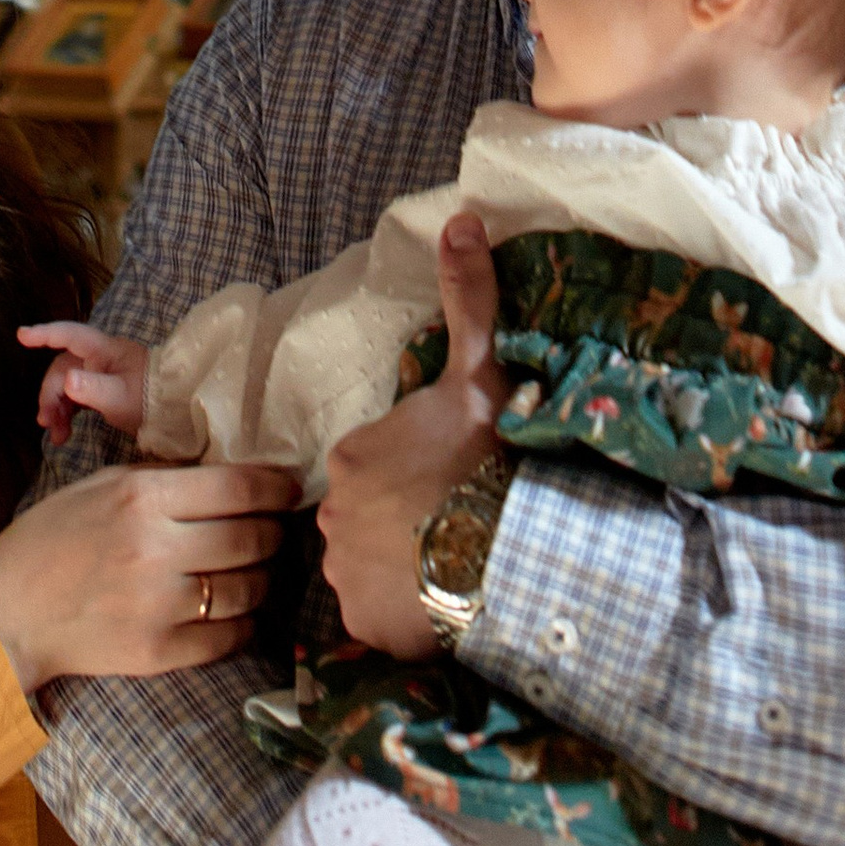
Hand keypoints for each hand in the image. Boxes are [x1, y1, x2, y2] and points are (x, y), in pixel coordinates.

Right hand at [0, 458, 293, 696]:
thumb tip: (228, 474)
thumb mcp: (102, 486)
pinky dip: (243, 624)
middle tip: (277, 528)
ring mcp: (158, 605)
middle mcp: (156, 549)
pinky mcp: (157, 652)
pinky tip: (237, 610)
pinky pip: (227, 638)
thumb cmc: (53, 538)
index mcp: (142, 497)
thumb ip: (163, 479)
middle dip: (275, 531)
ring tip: (259, 570)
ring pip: (247, 589)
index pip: (237, 487)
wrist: (8, 612)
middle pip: (252, 538)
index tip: (291, 487)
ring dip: (264, 578)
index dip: (276, 486)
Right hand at [20, 317, 147, 443]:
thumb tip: (67, 380)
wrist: (174, 411)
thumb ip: (93, 388)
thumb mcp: (121, 397)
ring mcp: (100, 373)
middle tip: (46, 423)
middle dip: (51, 395)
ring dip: (57, 408)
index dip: (44, 333)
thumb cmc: (149, 398)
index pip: (69, 335)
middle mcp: (99, 357)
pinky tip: (64, 432)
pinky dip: (67, 413)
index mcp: (102, 350)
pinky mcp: (103, 389)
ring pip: (67, 385)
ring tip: (56, 436)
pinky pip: (76, 397)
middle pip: (62, 368)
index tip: (21, 335)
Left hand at [315, 211, 506, 658]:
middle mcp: (333, 518)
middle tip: (453, 523)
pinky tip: (442, 602)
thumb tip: (462, 218)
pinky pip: (380, 619)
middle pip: (367, 520)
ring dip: (401, 571)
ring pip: (370, 569)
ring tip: (452, 565)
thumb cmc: (490, 457)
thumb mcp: (480, 371)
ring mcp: (346, 577)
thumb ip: (467, 297)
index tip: (449, 480)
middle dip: (401, 523)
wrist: (511, 551)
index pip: (373, 469)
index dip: (412, 475)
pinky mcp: (365, 627)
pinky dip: (404, 617)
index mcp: (352, 458)